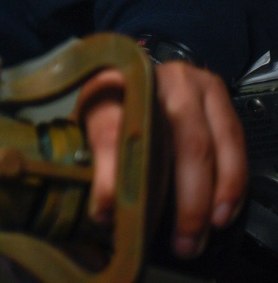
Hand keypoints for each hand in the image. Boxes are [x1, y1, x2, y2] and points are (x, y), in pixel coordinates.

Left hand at [76, 63, 247, 259]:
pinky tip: (223, 211)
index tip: (107, 213)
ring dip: (212, 196)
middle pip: (173, 140)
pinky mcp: (215, 91)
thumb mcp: (87, 136)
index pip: (109, 132)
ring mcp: (188, 81)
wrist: (131, 81)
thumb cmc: (108, 114)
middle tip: (181, 242)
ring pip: (208, 143)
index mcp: (106, 87)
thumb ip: (94, 169)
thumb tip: (104, 213)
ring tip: (203, 233)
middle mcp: (151, 78)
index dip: (108, 177)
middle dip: (184, 200)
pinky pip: (233, 141)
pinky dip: (232, 181)